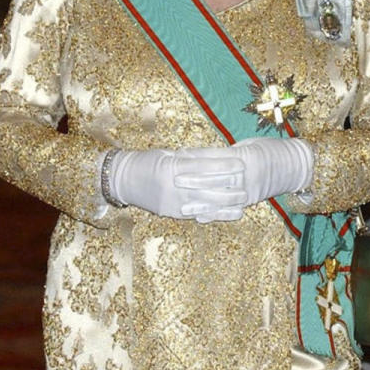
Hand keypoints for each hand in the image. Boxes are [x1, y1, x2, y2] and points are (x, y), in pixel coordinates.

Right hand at [106, 148, 248, 220]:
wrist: (121, 179)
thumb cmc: (146, 162)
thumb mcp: (167, 155)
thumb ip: (189, 157)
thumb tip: (215, 156)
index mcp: (172, 167)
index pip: (203, 166)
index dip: (223, 165)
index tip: (241, 163)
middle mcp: (172, 185)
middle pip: (206, 186)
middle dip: (228, 186)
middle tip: (247, 184)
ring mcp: (170, 201)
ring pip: (202, 203)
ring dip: (224, 204)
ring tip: (242, 202)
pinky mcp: (169, 212)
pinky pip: (193, 213)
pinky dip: (211, 214)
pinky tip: (226, 214)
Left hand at [181, 137, 312, 210]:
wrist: (295, 164)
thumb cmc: (271, 149)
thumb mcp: (249, 145)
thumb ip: (229, 152)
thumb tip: (207, 156)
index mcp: (243, 155)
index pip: (214, 156)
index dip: (195, 156)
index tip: (178, 155)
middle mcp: (245, 173)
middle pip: (213, 176)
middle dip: (192, 178)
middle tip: (172, 178)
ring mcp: (248, 188)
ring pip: (219, 196)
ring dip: (199, 200)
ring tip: (181, 204)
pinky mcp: (251, 199)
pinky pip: (230, 208)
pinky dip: (214, 213)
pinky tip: (199, 216)